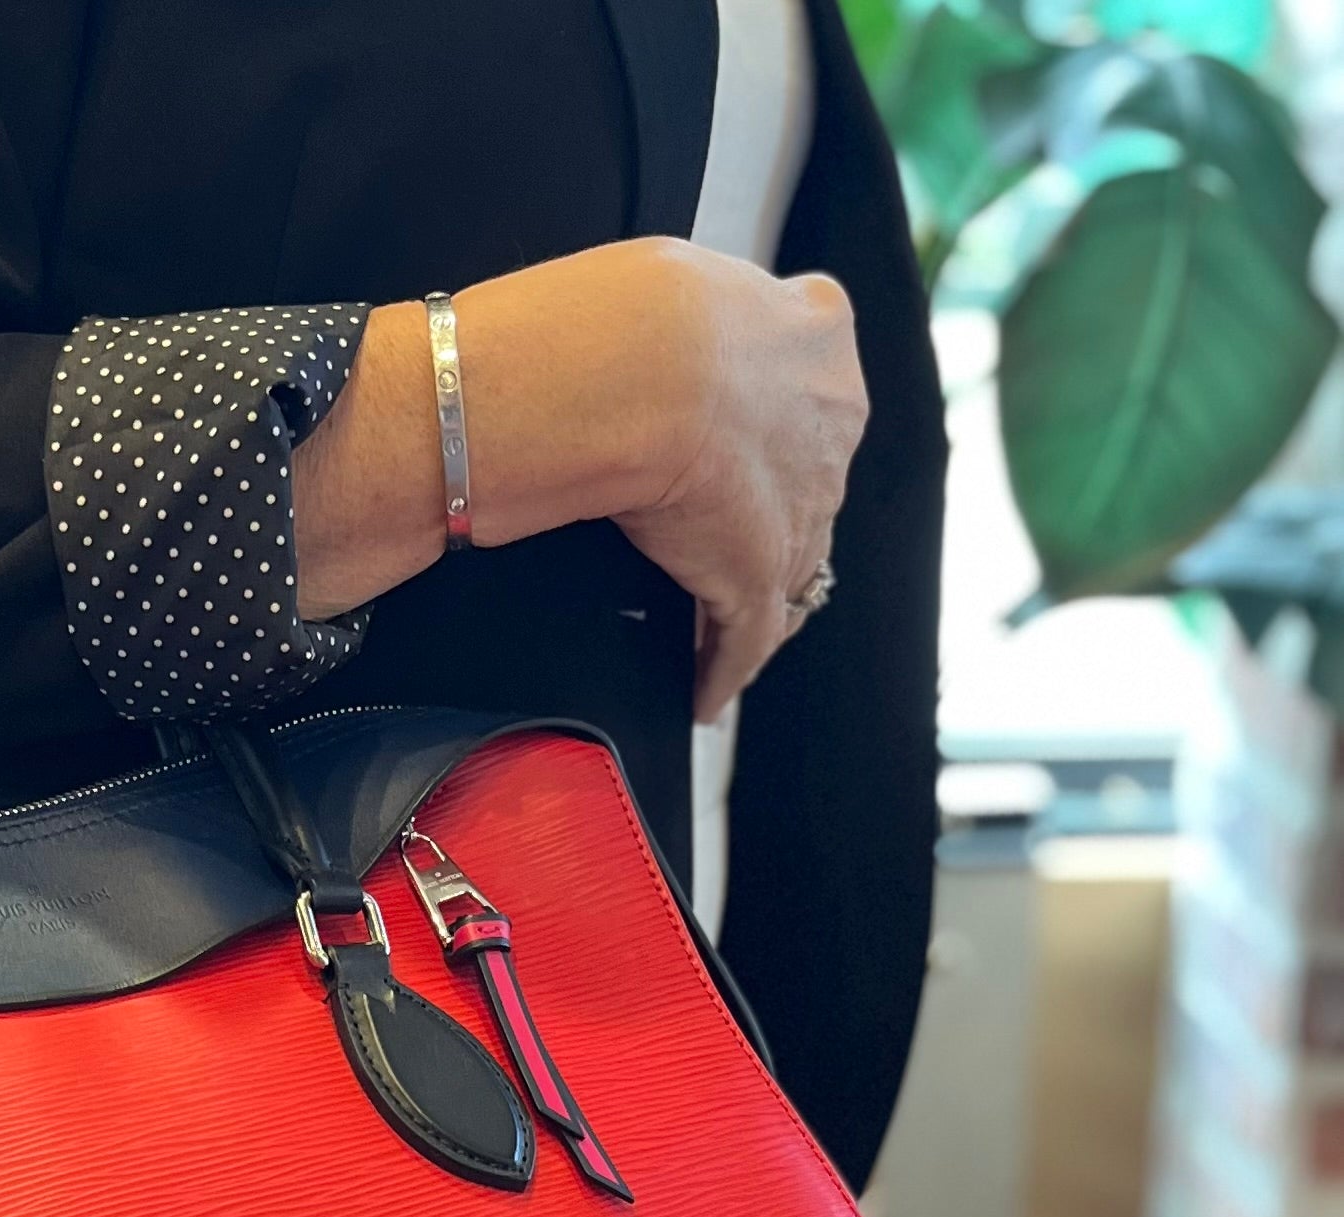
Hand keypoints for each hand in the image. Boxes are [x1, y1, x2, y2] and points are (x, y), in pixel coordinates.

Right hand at [603, 247, 867, 719]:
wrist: (630, 371)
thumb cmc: (629, 314)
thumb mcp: (673, 278)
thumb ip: (685, 317)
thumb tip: (640, 341)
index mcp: (817, 330)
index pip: (810, 381)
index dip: (771, 414)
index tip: (732, 431)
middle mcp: (830, 419)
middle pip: (807, 477)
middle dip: (769, 508)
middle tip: (710, 534)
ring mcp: (804, 504)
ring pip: (790, 562)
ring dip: (752, 596)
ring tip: (713, 630)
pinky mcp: (760, 576)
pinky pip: (746, 639)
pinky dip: (722, 671)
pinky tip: (702, 694)